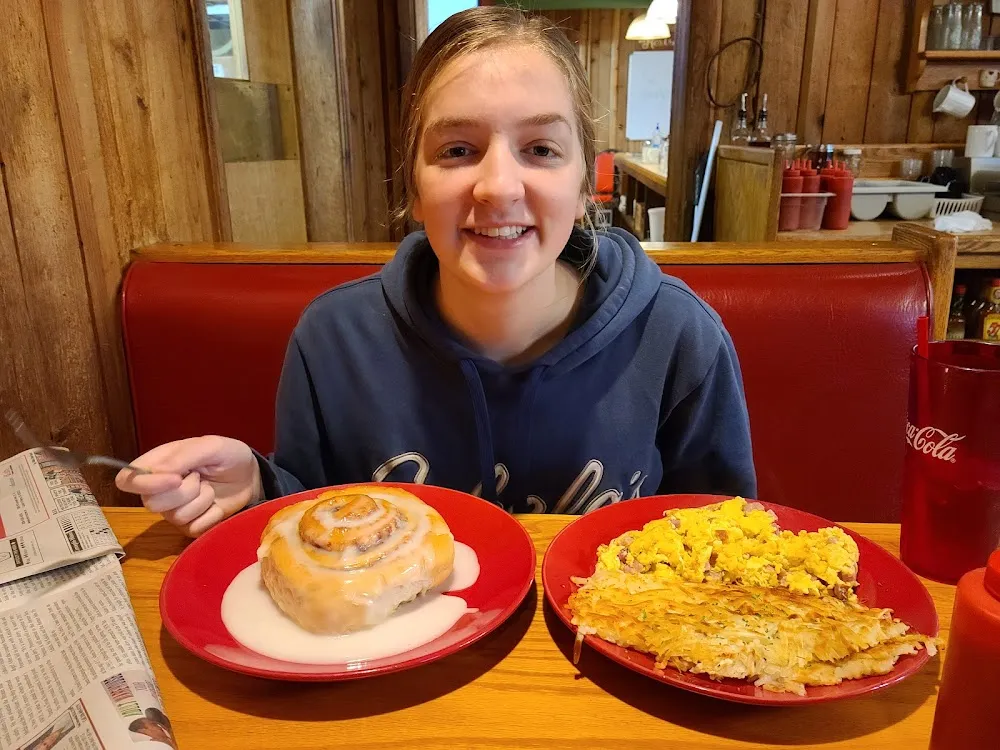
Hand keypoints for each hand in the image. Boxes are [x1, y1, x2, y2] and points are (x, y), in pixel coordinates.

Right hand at [115, 436, 261, 536]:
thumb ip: (184, 456)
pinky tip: (216, 504)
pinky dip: (211, 514)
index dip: (143, 483)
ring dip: (201, 500)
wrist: (251, 476)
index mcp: (158, 465)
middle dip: (184, 491)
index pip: (127, 480)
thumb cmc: (228, 456)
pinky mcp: (191, 526)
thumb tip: (158, 471)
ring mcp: (174, 510)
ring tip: (211, 488)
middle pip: (151, 503)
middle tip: (200, 477)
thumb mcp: (211, 446)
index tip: (174, 480)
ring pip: (175, 516)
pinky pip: (193, 527)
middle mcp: (160, 490)